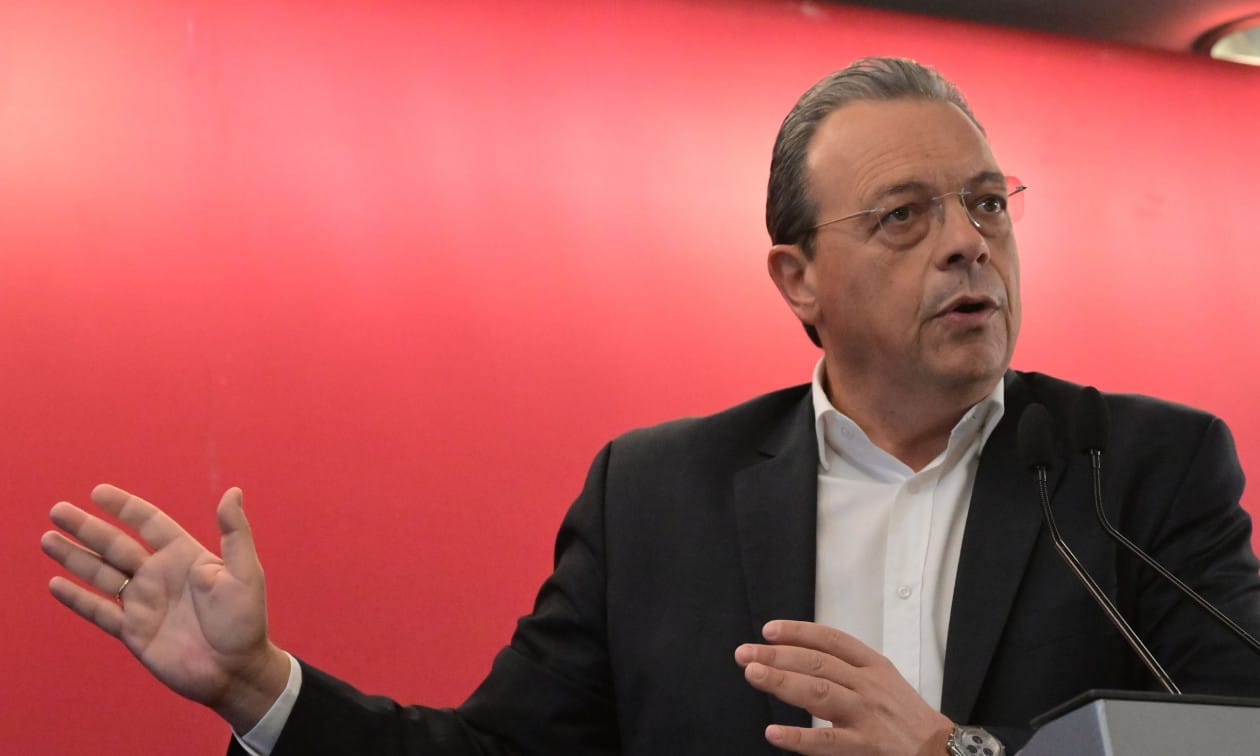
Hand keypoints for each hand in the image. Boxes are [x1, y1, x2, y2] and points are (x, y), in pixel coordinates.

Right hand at [41, 484, 289, 732]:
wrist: (234, 671)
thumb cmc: (245, 620)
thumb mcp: (245, 572)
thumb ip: (235, 533)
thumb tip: (232, 492)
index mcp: (184, 555)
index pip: (149, 523)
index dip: (124, 507)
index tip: (97, 492)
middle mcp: (160, 574)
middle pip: (116, 545)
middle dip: (87, 528)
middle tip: (57, 510)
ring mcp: (144, 602)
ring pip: (101, 574)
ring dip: (75, 557)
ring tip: (46, 539)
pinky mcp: (133, 631)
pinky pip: (99, 611)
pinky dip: (77, 598)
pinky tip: (55, 584)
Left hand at [735, 620, 952, 754]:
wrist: (943, 752)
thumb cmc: (907, 718)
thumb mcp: (883, 682)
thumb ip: (847, 671)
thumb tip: (800, 659)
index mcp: (873, 665)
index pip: (831, 640)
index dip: (798, 632)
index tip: (769, 630)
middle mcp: (868, 685)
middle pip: (817, 663)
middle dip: (777, 655)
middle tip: (745, 653)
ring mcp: (866, 715)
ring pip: (819, 693)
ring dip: (782, 682)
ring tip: (753, 675)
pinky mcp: (866, 746)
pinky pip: (828, 741)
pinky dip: (799, 737)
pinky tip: (774, 734)